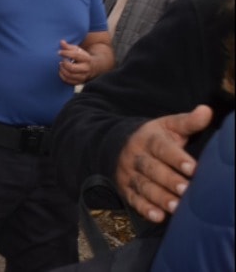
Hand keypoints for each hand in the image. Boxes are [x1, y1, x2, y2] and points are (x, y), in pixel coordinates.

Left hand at [58, 40, 95, 84]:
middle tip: (61, 61)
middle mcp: (86, 69)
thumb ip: (69, 47)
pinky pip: (68, 81)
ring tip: (61, 65)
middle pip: (72, 68)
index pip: (76, 55)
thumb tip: (62, 42)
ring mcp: (83, 77)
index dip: (66, 53)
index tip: (59, 52)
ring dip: (62, 70)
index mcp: (87, 59)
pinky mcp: (79, 82)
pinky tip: (62, 71)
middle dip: (64, 64)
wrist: (94, 67)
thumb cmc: (82, 57)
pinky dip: (62, 76)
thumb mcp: (78, 50)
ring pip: (69, 75)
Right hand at [116, 105, 211, 222]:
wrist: (120, 145)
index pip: (161, 147)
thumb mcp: (168, 126)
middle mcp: (135, 155)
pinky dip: (144, 209)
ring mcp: (128, 173)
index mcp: (148, 138)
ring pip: (143, 186)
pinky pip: (133, 199)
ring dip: (159, 197)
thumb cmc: (155, 137)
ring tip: (176, 207)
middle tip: (186, 190)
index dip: (176, 158)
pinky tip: (158, 216)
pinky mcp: (125, 188)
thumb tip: (206, 110)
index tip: (193, 168)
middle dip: (169, 180)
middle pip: (152, 169)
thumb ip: (188, 122)